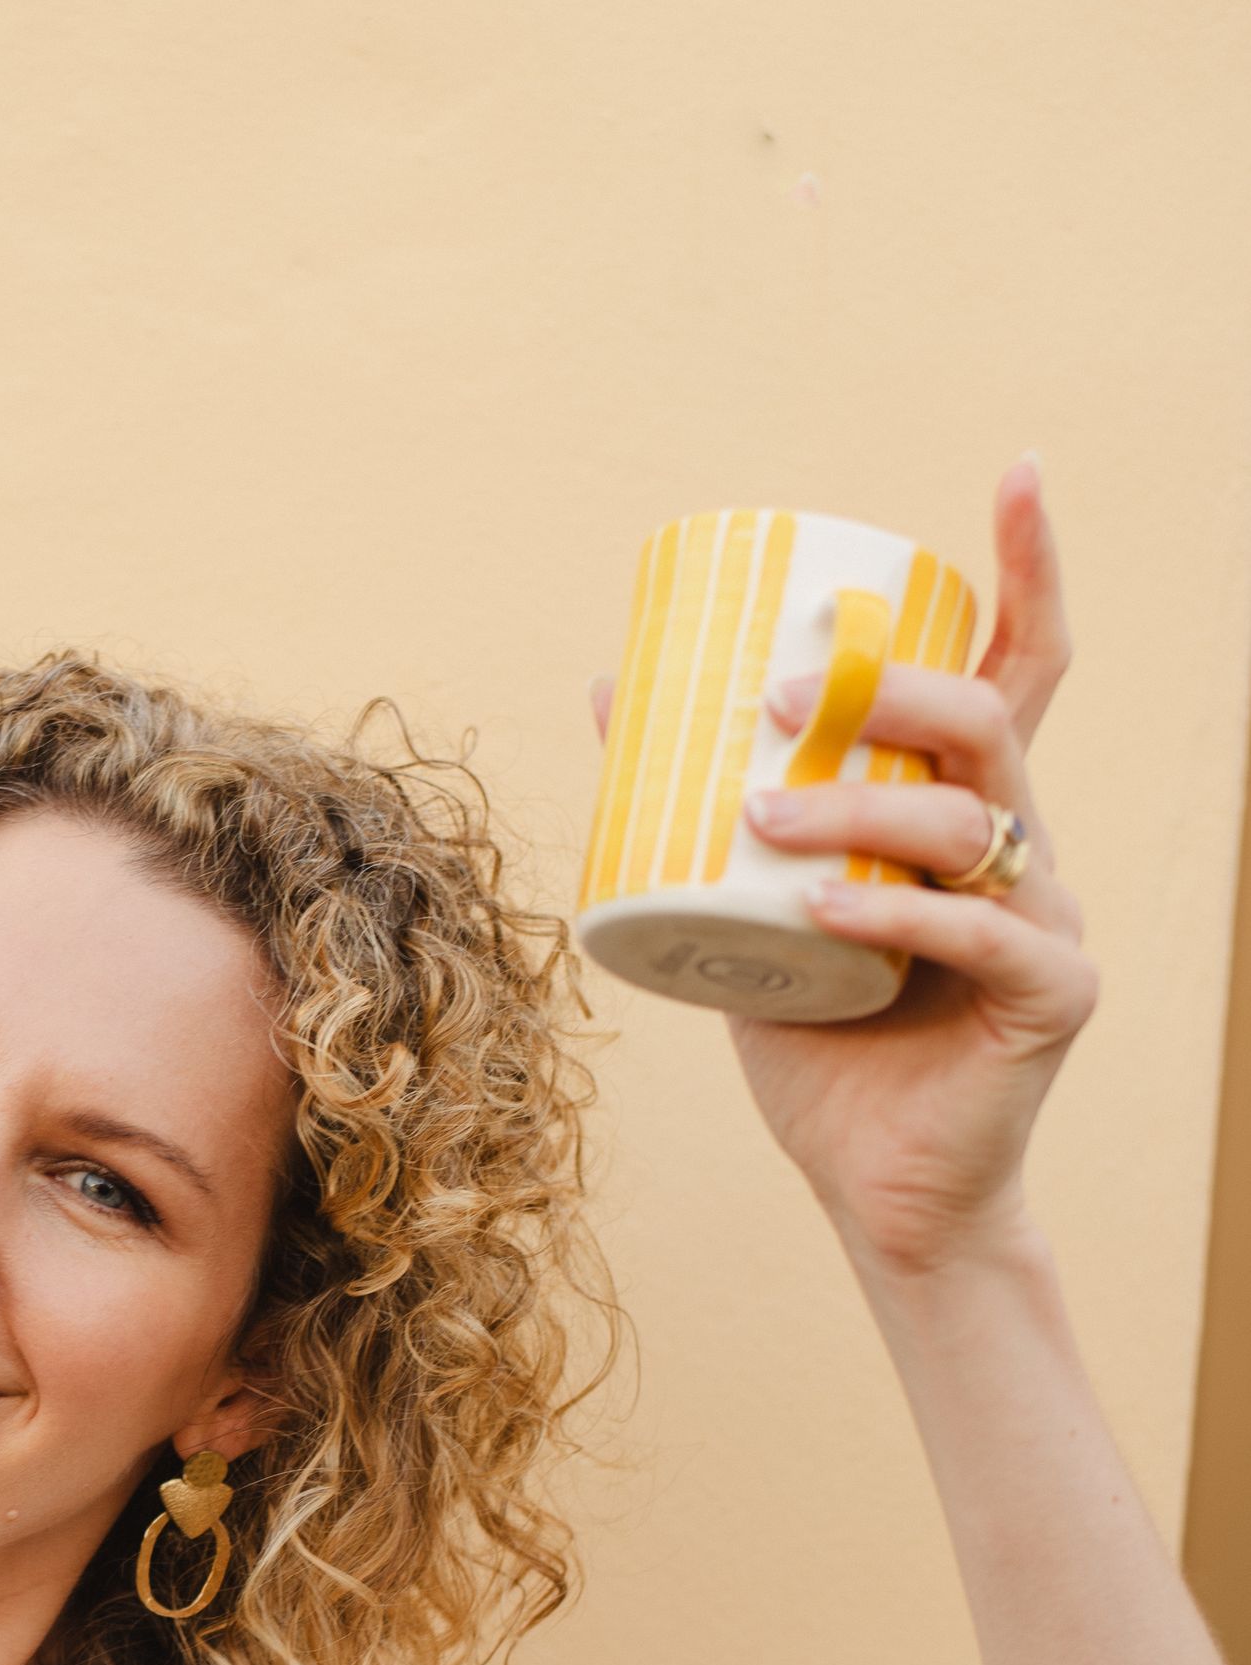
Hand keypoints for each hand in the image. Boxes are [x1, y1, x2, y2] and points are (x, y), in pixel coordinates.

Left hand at [728, 457, 1093, 1273]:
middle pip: (988, 718)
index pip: (1018, 662)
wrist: (880, 1193)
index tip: (1012, 472)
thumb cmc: (822, 1048)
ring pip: (967, 815)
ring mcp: (1046, 915)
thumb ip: (698, 809)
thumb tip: (611, 684)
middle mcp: (1023, 846)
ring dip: (857, 802)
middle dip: (887, 688)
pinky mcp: (1052, 992)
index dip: (1024, 565)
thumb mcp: (742, 908)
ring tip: (759, 813)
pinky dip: (891, 915)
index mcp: (966, 810)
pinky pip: (975, 930)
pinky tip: (820, 913)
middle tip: (780, 694)